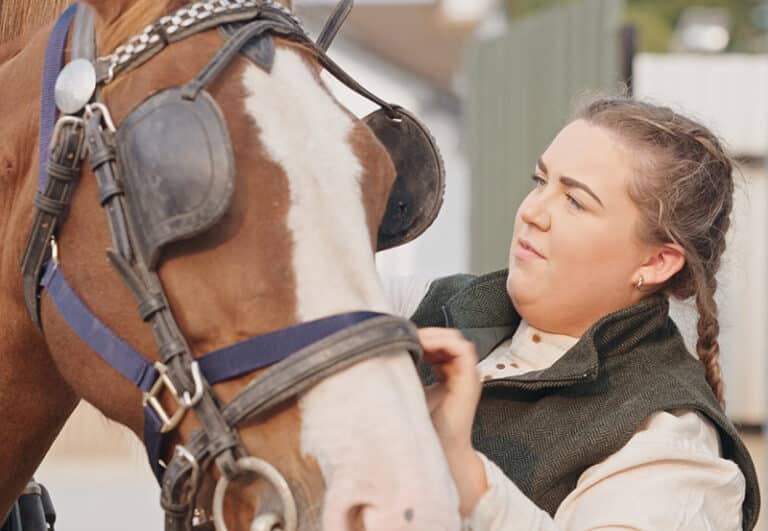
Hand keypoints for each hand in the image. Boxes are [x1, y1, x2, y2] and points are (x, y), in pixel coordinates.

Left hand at [418, 328, 487, 515]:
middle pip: (447, 338)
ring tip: (414, 340)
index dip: (422, 337)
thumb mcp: (411, 390)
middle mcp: (460, 374)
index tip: (400, 340)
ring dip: (434, 335)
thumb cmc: (424, 426)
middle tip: (405, 336)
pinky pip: (463, 349)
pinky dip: (443, 342)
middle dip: (426, 334)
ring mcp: (467, 376)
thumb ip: (407, 370)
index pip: (439, 344)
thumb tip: (385, 350)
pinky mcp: (470, 379)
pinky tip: (424, 346)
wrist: (440, 451)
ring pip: (456, 339)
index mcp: (448, 375)